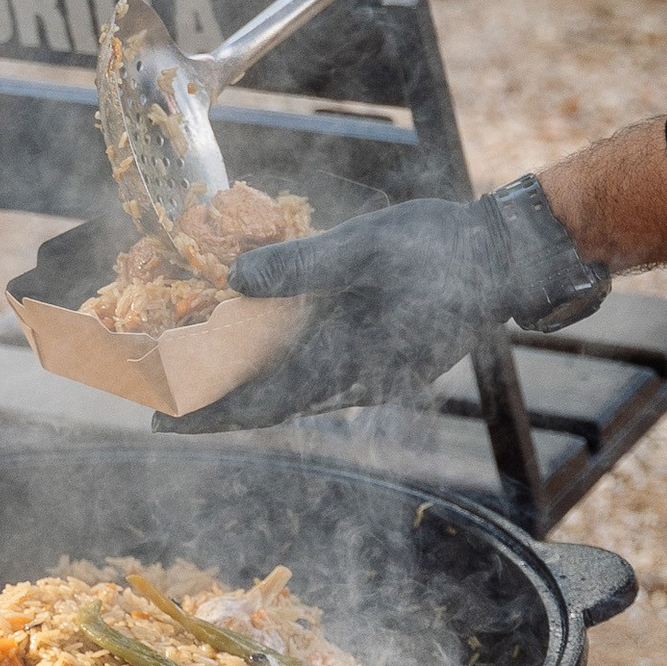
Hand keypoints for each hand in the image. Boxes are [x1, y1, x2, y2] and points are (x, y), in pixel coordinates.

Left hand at [174, 179, 607, 428]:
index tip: (160, 420)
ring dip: (255, 387)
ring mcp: (378, 376)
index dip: (209, 413)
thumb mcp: (363, 245)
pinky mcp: (390, 361)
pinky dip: (290, 368)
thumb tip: (233, 282)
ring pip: (301, 392)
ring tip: (209, 376)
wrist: (506, 258)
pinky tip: (272, 345)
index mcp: (347, 362)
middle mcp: (359, 382)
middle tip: (169, 403)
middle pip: (275, 404)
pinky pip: (327, 375)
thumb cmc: (436, 248)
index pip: (263, 402)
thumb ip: (299, 263)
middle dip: (222, 405)